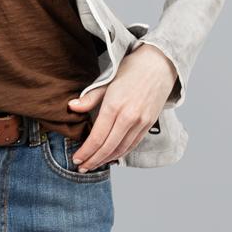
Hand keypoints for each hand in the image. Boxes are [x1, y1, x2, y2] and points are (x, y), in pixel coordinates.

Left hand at [66, 45, 176, 170]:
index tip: (76, 159)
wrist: (160, 63)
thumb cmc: (131, 69)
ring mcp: (141, 122)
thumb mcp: (107, 80)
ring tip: (93, 165)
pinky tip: (110, 157)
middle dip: (93, 160)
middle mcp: (129, 117)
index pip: (97, 137)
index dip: (86, 151)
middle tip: (81, 167)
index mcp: (115, 106)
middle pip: (108, 147)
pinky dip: (120, 153)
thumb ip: (89, 97)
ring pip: (121, 149)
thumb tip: (71, 107)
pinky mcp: (149, 124)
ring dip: (106, 160)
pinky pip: (132, 144)